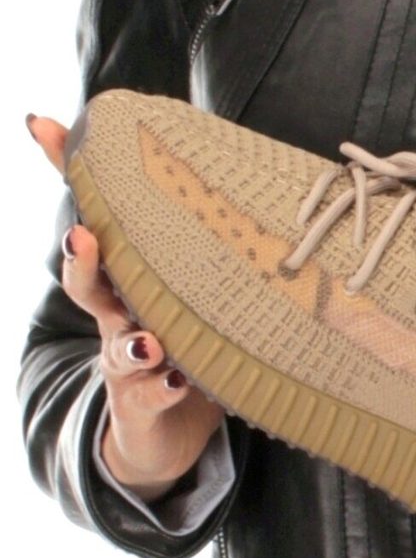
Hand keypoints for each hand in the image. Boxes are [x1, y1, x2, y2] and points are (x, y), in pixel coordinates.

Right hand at [28, 114, 224, 501]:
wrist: (167, 431)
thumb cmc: (187, 346)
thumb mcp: (191, 291)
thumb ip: (205, 246)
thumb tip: (232, 175)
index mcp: (130, 280)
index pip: (98, 222)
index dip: (66, 176)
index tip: (41, 126)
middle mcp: (119, 317)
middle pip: (89, 284)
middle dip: (82, 259)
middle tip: (82, 235)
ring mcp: (127, 363)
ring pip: (118, 346)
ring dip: (131, 339)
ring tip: (148, 336)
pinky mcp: (143, 404)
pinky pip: (151, 395)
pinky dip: (164, 387)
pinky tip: (177, 380)